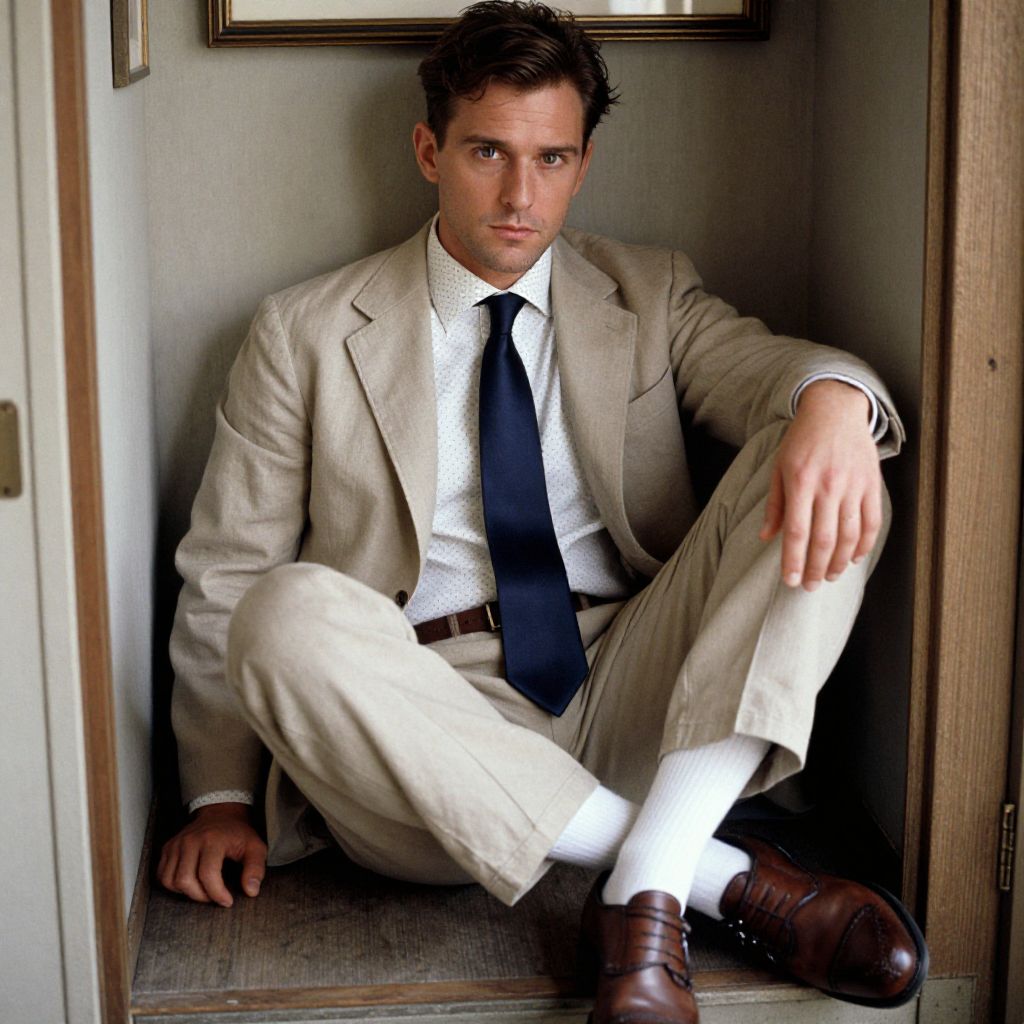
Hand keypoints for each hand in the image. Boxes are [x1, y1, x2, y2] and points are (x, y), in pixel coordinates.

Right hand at [156, 802, 266, 906]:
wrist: (221, 814)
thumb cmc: (238, 834)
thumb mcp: (255, 847)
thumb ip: (256, 868)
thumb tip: (251, 892)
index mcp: (213, 839)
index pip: (207, 874)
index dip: (217, 894)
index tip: (227, 901)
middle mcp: (190, 840)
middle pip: (185, 880)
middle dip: (201, 896)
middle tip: (215, 896)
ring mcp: (176, 844)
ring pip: (170, 880)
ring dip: (186, 892)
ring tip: (203, 890)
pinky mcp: (168, 848)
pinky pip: (162, 875)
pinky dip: (173, 885)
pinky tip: (190, 883)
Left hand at [759, 380, 881, 590]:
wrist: (835, 410)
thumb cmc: (802, 440)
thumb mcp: (779, 467)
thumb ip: (775, 504)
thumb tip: (766, 537)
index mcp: (801, 482)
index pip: (796, 532)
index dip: (793, 561)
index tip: (790, 581)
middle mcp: (828, 486)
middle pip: (824, 540)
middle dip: (816, 569)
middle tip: (810, 586)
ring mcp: (853, 486)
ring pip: (849, 536)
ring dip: (840, 562)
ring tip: (830, 576)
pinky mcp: (872, 485)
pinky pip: (871, 522)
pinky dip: (864, 545)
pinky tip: (854, 558)